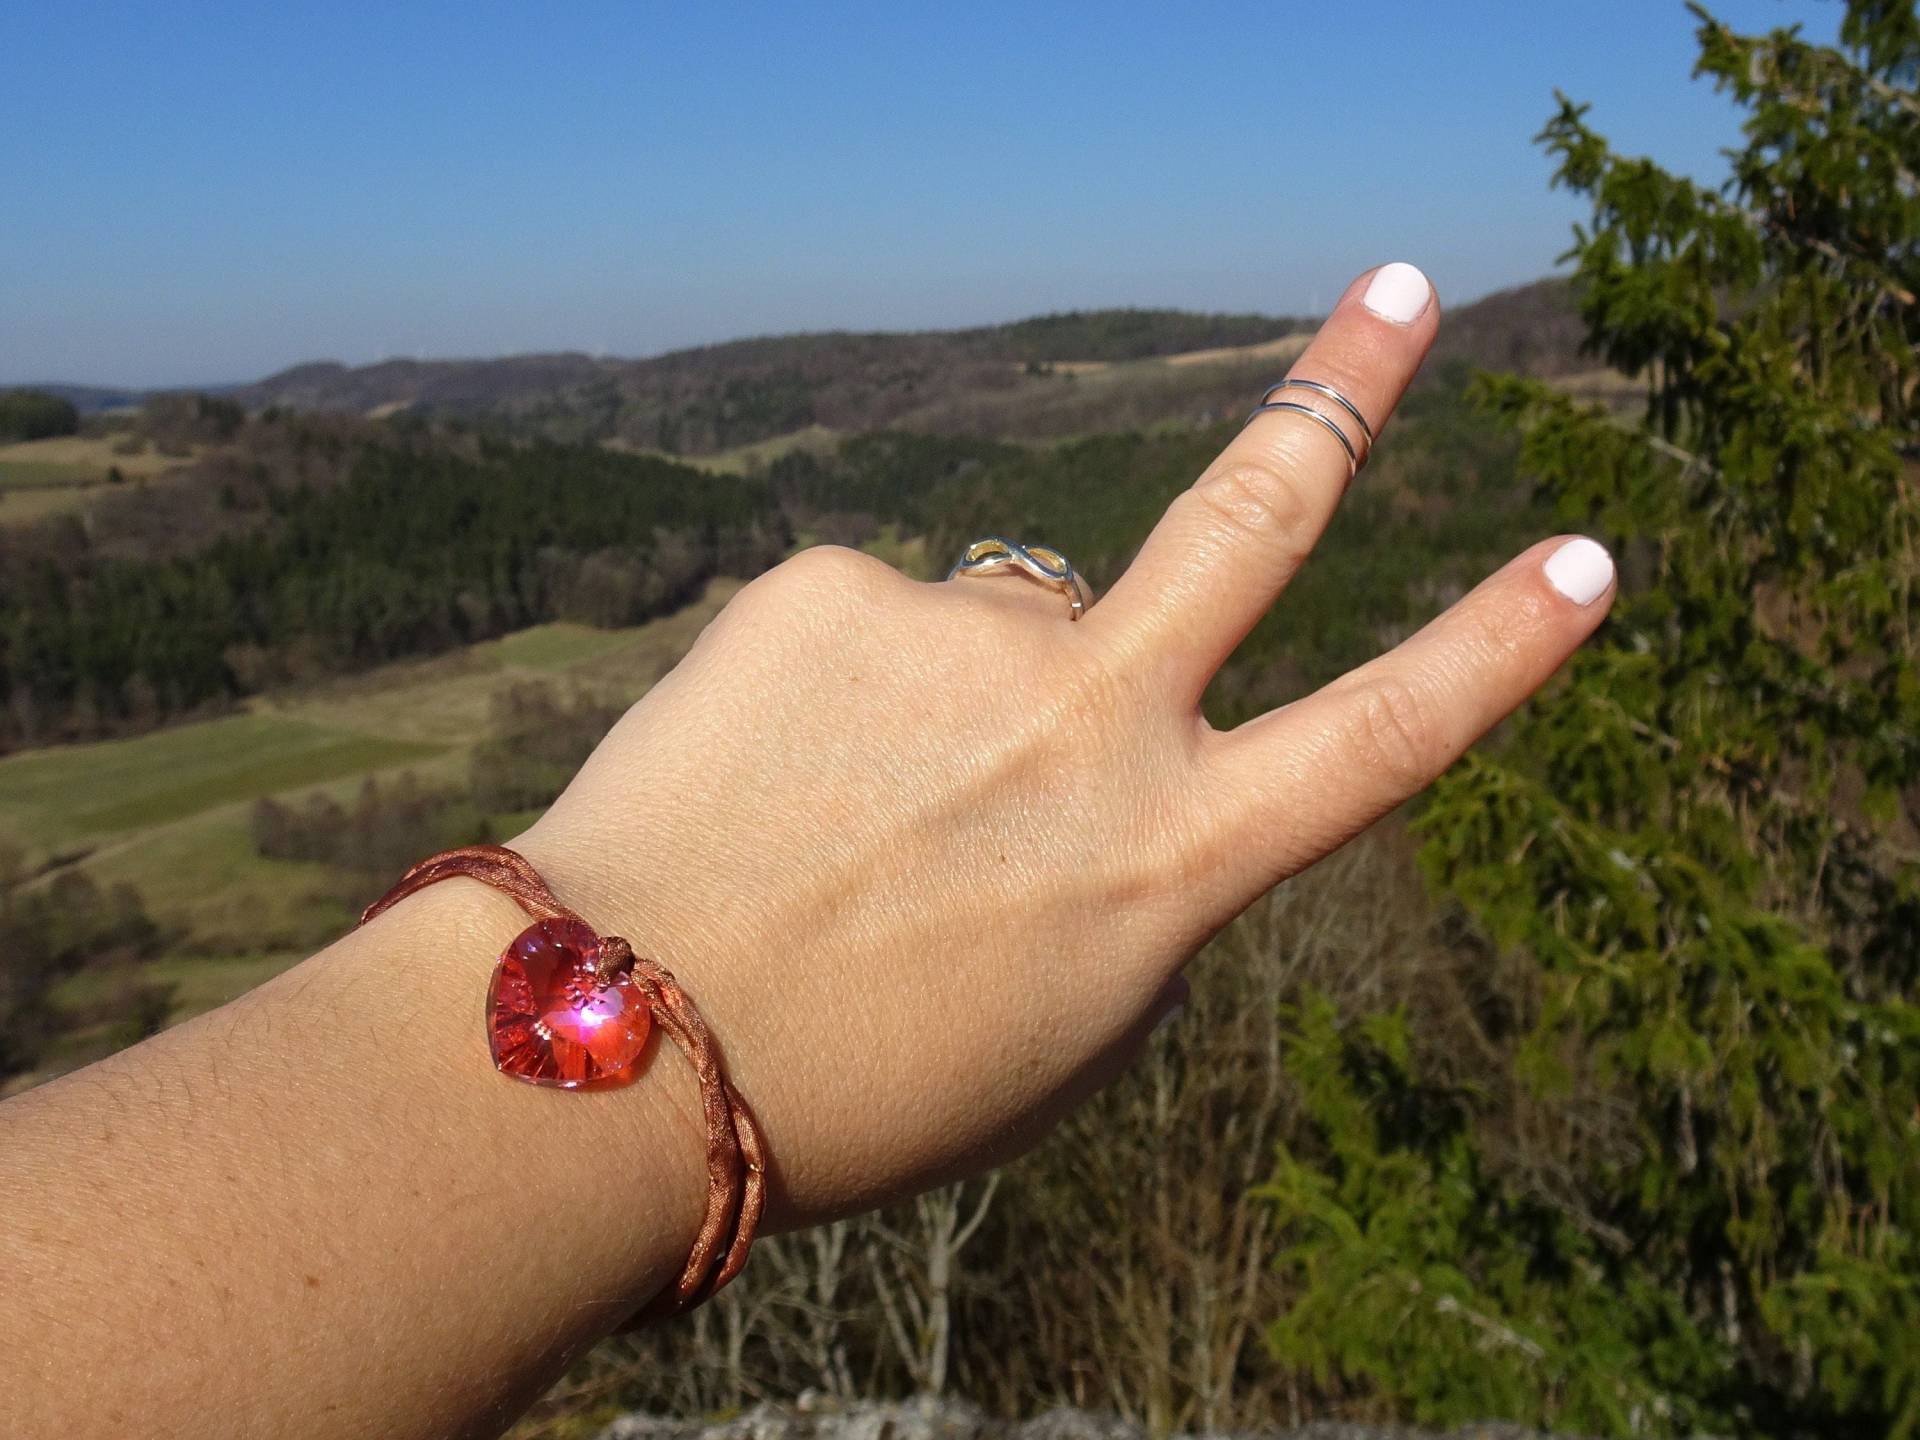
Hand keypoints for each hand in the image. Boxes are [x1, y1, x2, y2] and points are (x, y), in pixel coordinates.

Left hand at [518, 262, 1615, 1229]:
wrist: (632, 1044)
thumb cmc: (866, 1080)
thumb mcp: (1067, 1030)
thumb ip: (1139, 881)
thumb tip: (1135, 751)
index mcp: (1171, 858)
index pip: (1384, 735)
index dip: (1498, 648)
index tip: (1589, 558)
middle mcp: (1094, 722)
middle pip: (1250, 521)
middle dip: (1345, 395)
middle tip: (1403, 291)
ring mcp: (965, 635)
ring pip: (998, 626)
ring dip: (948, 697)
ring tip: (840, 814)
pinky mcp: (836, 584)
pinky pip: (875, 620)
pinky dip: (840, 691)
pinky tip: (769, 773)